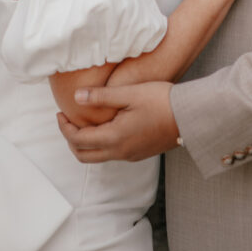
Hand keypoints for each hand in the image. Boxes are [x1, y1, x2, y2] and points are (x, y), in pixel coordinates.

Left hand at [56, 82, 178, 162]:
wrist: (191, 116)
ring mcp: (131, 156)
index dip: (64, 127)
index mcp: (114, 138)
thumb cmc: (162, 101)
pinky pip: (112, 154)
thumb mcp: (129, 94)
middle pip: (84, 156)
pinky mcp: (140, 154)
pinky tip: (107, 125)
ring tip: (85, 121)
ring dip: (86, 143)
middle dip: (70, 139)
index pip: (78, 140)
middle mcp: (120, 152)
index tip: (61, 113)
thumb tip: (76, 97)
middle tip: (68, 120)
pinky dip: (101, 143)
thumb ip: (101, 96)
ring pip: (98, 156)